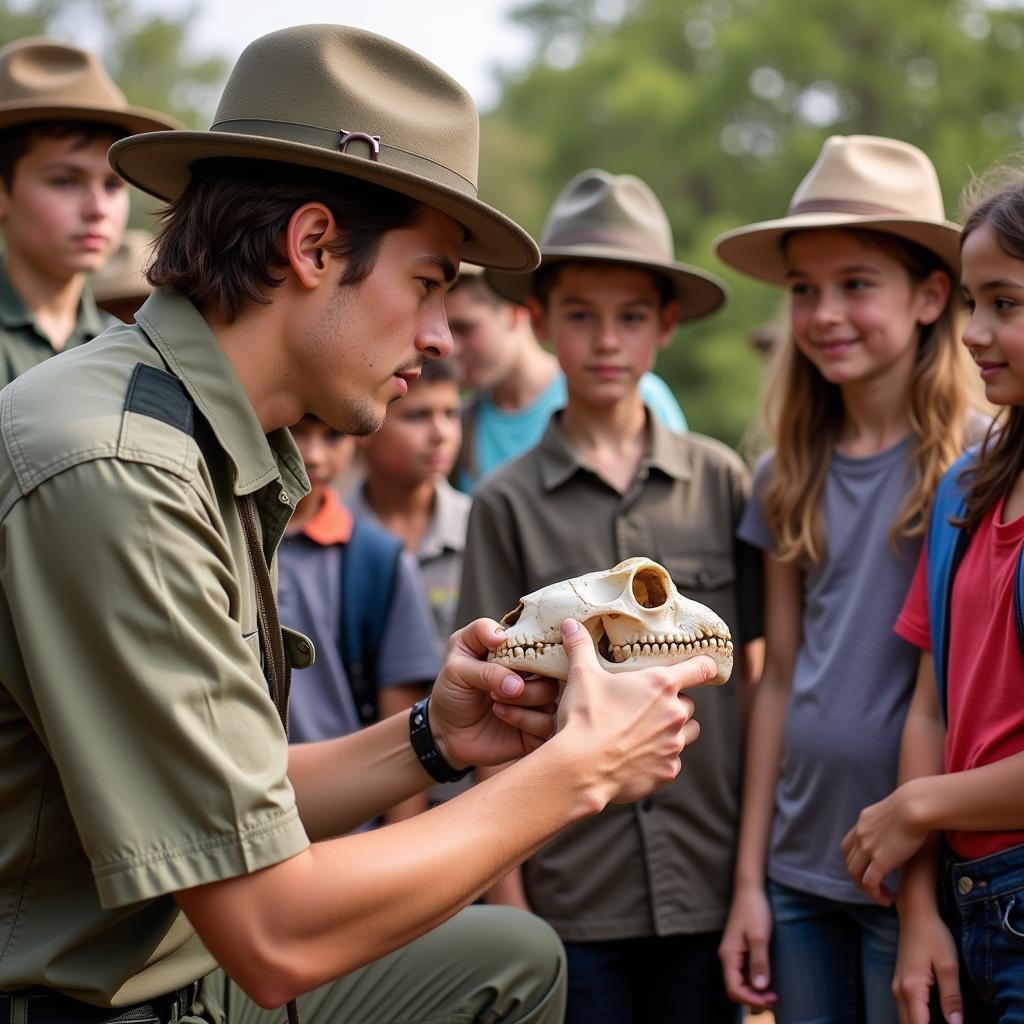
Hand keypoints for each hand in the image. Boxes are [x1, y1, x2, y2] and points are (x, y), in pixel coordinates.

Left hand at [428, 618, 559, 768]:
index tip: (515, 655)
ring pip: (550, 694)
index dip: (533, 644)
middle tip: (499, 685)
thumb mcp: (457, 660)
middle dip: (526, 675)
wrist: (446, 733)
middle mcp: (531, 675)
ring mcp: (535, 703)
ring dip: (523, 697)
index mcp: (517, 652)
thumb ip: (477, 643)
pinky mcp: (536, 729)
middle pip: (549, 668)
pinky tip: (501, 714)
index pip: (541, 638)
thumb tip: (502, 639)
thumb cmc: (453, 691)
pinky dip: (523, 718)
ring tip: (495, 700)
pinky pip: (546, 722)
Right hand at [554, 617, 709, 805]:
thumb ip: (580, 646)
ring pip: (688, 733)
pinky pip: (672, 761)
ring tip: (646, 730)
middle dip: (673, 703)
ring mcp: (673, 745)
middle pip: (688, 703)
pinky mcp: (667, 771)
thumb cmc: (585, 718)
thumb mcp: (582, 676)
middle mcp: (674, 714)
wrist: (580, 768)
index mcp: (661, 685)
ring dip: (673, 729)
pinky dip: (660, 758)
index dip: (704, 666)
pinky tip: (636, 756)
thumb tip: (570, 623)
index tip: (702, 667)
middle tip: (646, 704)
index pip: (702, 669)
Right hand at [718, 885, 776, 1010]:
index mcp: (728, 955)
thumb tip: (759, 988)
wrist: (750, 889)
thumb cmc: (754, 910)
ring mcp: (733, 954)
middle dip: (752, 998)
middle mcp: (727, 957)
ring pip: (740, 982)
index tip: (770, 999)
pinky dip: (754, 982)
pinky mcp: (739, 950)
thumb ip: (759, 962)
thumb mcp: (759, 937)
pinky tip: (767, 980)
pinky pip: (743, 973)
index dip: (751, 999)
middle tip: (774, 997)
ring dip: (754, 991)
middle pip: (735, 988)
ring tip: (773, 992)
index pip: (734, 988)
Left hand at [842, 784, 929, 904]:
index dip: (857, 860)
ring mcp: (867, 848)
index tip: (871, 870)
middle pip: (850, 861)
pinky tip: (887, 899)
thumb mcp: (898, 808)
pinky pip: (870, 883)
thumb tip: (907, 821)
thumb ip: (895, 818)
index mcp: (864, 821)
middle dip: (860, 878)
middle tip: (877, 888)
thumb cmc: (918, 804)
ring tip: (882, 897)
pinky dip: (875, 894)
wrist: (916, 805)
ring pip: (856, 875)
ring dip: (866, 889)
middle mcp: (861, 834)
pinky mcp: (879, 861)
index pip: (849, 845)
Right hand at [892, 907, 962, 1023]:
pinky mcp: (899, 982)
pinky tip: (930, 1018)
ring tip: (940, 1021)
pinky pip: (905, 1010)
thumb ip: (952, 998)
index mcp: (912, 989)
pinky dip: (916, 1019)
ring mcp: (897, 986)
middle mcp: (899, 991)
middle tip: (946, 1023)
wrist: (915, 913)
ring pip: (905, 1019)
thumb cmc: (933, 935)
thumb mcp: (949, 966)